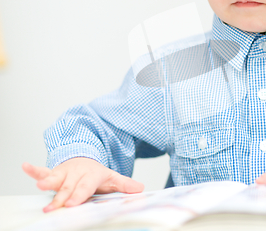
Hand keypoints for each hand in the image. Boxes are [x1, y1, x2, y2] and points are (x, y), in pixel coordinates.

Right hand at [22, 157, 143, 212]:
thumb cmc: (96, 174)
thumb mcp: (112, 178)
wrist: (85, 158)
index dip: (78, 195)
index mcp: (91, 175)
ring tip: (40, 186)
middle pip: (68, 187)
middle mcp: (76, 173)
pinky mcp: (53, 172)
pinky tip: (26, 166)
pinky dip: (34, 170)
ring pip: (55, 178)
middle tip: (54, 207)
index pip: (85, 187)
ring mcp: (64, 172)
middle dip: (61, 196)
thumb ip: (124, 185)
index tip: (71, 204)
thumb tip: (140, 189)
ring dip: (47, 182)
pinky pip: (42, 170)